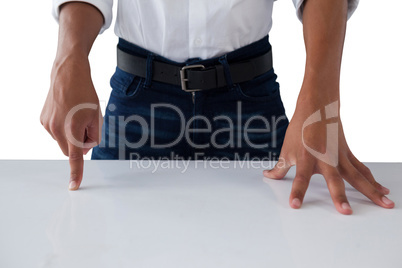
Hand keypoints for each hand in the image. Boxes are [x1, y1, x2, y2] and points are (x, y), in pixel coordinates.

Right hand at [40, 55, 101, 189]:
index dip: (76, 173)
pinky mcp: (42, 119)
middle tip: (86, 126)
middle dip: (79, 144)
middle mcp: (56, 130)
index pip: (75, 158)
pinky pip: (56, 131)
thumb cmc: (85, 94)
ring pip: (63, 140)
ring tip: (76, 114)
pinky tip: (68, 112)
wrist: (67, 74)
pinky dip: (63, 127)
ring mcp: (47, 125)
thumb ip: (93, 137)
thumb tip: (85, 148)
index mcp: (72, 130)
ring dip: (71, 134)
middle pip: (70, 150)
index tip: (74, 186)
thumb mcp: (96, 117)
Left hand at [263, 92, 393, 214]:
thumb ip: (279, 167)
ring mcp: (339, 157)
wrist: (318, 108)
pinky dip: (372, 180)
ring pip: (357, 176)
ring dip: (371, 191)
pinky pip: (362, 170)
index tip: (295, 205)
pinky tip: (382, 191)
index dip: (297, 192)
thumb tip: (268, 176)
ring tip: (385, 204)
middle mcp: (325, 159)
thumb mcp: (286, 149)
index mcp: (306, 159)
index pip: (300, 179)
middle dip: (339, 196)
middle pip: (334, 180)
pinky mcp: (348, 154)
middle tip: (345, 212)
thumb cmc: (300, 129)